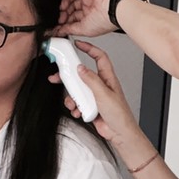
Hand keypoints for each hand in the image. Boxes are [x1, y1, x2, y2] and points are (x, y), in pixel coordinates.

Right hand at [50, 41, 153, 163]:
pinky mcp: (90, 106)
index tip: (78, 44)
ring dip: (72, 97)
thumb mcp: (104, 94)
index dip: (89, 48)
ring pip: (77, 90)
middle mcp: (100, 85)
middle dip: (69, 76)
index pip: (99, 57)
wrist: (119, 134)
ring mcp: (94, 96)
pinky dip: (75, 107)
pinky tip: (78, 112)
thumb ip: (91, 80)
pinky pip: (77, 102)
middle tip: (58, 76)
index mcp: (107, 78)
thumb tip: (81, 68)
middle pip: (81, 74)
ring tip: (74, 103)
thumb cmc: (119, 115)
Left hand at [57, 0, 116, 37]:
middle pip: (71, 4)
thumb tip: (60, 32)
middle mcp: (89, 2)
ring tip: (63, 7)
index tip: (59, 24)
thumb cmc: (104, 20)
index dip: (65, 18)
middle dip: (64, 11)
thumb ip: (70, 29)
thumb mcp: (83, 29)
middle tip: (60, 17)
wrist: (113, 9)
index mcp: (90, 13)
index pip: (74, 14)